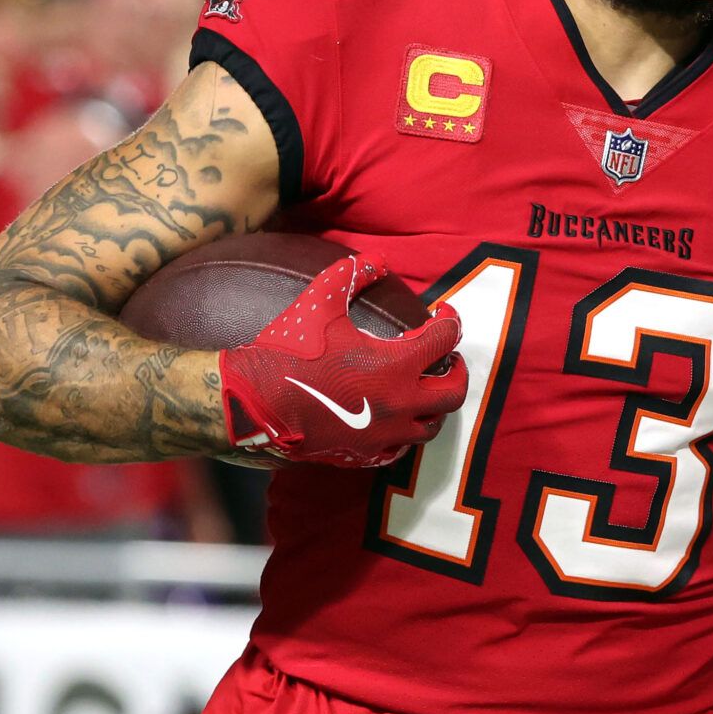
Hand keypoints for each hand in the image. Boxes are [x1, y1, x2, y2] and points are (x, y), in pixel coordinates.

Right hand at [216, 257, 465, 465]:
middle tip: (450, 357)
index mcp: (396, 366)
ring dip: (436, 405)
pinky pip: (400, 449)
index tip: (444, 314)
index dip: (450, 321)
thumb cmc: (289, 352)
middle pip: (453, 392)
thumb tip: (378, 259)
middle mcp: (400, 404)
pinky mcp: (364, 454)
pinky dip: (406, 432)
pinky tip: (396, 418)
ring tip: (427, 388)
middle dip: (458, 371)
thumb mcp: (319, 302)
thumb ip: (352, 275)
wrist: (254, 403)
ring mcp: (384, 434)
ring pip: (431, 426)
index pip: (444, 340)